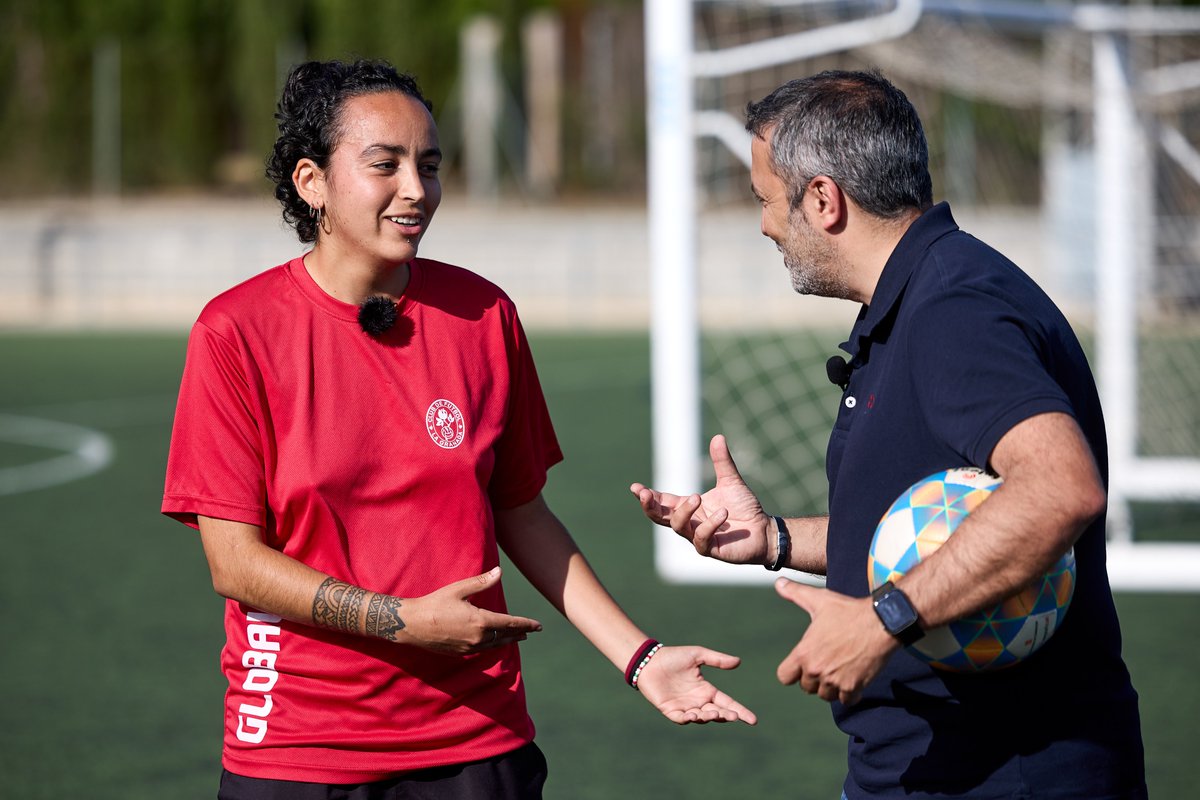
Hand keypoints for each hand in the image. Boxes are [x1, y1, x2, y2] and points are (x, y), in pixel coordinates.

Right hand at [403, 567, 542, 654]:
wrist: (412, 625)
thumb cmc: (435, 603)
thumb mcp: (459, 589)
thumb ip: (481, 582)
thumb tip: (500, 572)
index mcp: (481, 621)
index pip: (511, 624)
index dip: (526, 624)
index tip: (538, 625)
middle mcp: (478, 637)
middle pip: (506, 636)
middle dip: (520, 632)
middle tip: (532, 630)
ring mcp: (469, 647)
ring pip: (495, 645)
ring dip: (508, 640)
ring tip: (517, 637)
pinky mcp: (460, 652)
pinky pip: (483, 650)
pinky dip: (493, 645)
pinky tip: (494, 642)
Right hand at [630, 435, 771, 564]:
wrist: (765, 530)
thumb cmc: (745, 508)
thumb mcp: (730, 481)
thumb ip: (721, 462)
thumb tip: (718, 437)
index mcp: (689, 507)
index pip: (662, 502)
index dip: (648, 496)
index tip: (635, 487)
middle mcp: (690, 522)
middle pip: (661, 518)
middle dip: (650, 507)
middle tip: (645, 494)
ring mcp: (698, 537)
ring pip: (678, 527)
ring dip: (684, 512)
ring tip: (697, 497)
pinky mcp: (711, 549)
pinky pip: (701, 539)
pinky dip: (709, 525)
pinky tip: (722, 514)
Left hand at [634, 645, 757, 724]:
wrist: (649, 660)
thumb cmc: (673, 656)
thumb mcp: (698, 655)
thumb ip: (717, 659)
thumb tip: (738, 662)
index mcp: (706, 690)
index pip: (727, 703)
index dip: (740, 711)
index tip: (753, 720)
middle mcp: (698, 701)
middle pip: (717, 713)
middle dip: (726, 716)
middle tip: (733, 716)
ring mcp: (685, 707)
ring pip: (701, 717)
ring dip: (708, 716)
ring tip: (714, 713)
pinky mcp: (670, 711)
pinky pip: (681, 719)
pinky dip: (688, 719)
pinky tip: (694, 715)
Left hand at [773, 578, 897, 705]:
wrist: (880, 623)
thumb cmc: (848, 611)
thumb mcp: (819, 600)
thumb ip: (796, 593)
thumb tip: (778, 582)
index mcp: (804, 653)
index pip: (784, 676)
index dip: (792, 671)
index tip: (802, 663)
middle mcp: (817, 670)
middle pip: (806, 687)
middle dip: (814, 678)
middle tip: (826, 662)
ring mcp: (835, 680)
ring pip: (826, 695)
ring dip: (831, 687)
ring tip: (839, 669)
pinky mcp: (854, 687)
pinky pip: (846, 700)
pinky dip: (849, 693)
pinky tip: (853, 678)